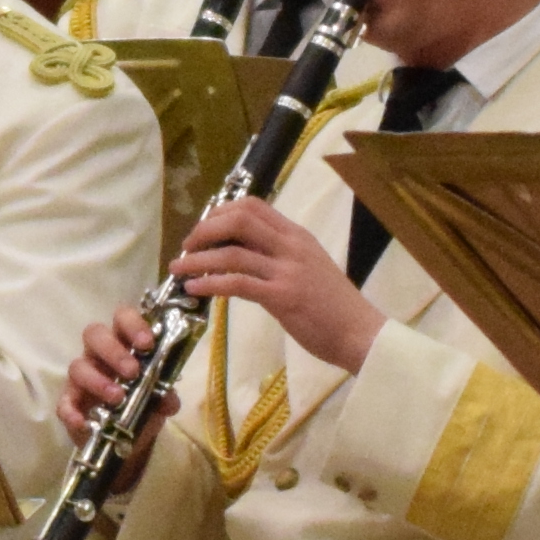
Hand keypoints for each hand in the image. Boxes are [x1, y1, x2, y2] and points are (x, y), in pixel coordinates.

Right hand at [59, 301, 159, 438]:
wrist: (128, 441)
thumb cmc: (143, 407)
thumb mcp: (160, 403)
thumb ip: (165, 397)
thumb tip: (168, 399)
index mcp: (123, 344)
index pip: (122, 318)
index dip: (132, 325)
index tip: (147, 344)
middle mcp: (99, 355)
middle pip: (94, 334)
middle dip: (113, 351)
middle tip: (132, 372)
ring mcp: (82, 378)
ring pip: (78, 366)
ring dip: (98, 381)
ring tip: (118, 398)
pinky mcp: (70, 403)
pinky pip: (64, 402)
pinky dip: (70, 411)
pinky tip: (82, 422)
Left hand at [168, 195, 376, 375]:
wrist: (361, 333)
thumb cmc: (334, 306)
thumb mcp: (308, 268)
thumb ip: (278, 256)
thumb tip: (240, 252)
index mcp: (297, 236)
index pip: (253, 206)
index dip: (220, 211)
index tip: (203, 228)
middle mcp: (292, 246)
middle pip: (239, 220)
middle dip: (205, 229)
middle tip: (187, 245)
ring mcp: (288, 271)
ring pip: (232, 253)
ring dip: (198, 259)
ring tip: (179, 268)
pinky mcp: (283, 297)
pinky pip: (238, 284)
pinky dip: (210, 284)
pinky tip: (194, 290)